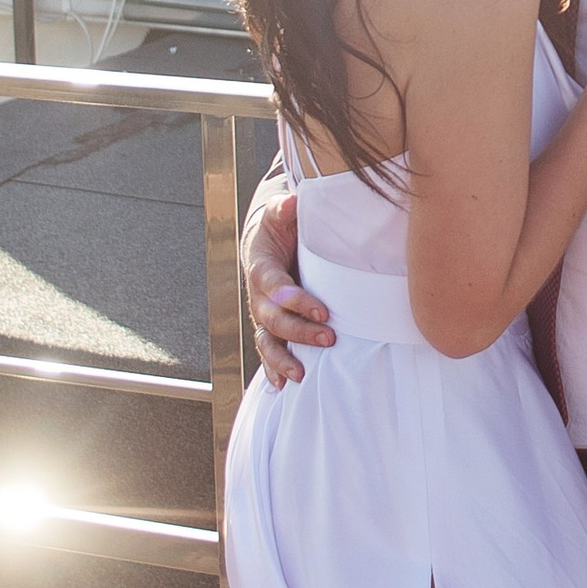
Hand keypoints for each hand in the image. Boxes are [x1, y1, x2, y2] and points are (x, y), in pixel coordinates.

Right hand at [243, 188, 338, 389]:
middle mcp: (258, 295)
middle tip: (329, 338)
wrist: (268, 240)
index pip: (273, 285)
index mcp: (261, 266)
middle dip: (298, 331)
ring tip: (301, 374)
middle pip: (272, 318)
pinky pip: (268, 351)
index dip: (294, 300)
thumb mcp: (281, 213)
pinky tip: (283, 386)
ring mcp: (262, 314)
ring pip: (267, 340)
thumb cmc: (281, 226)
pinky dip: (273, 370)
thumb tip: (292, 201)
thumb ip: (284, 208)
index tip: (321, 311)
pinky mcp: (270, 326)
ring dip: (282, 359)